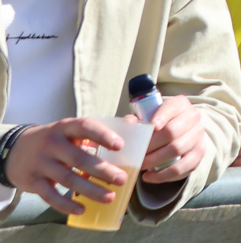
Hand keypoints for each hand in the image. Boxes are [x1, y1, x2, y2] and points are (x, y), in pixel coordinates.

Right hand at [4, 119, 127, 214]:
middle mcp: (52, 144)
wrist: (16, 150)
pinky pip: (50, 195)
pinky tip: (82, 209)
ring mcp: (41, 163)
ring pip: (67, 178)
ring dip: (90, 190)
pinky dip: (66, 204)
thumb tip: (132, 123)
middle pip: (79, 158)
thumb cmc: (56, 140)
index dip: (103, 135)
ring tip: (110, 197)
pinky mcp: (33, 182)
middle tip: (122, 179)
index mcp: (65, 127)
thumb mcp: (70, 130)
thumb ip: (97, 130)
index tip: (120, 146)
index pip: (85, 127)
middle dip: (102, 170)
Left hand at [132, 94, 208, 182]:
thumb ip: (137, 119)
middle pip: (172, 131)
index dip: (162, 116)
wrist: (182, 132)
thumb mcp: (149, 116)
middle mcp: (193, 117)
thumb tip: (129, 123)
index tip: (151, 125)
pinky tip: (149, 177)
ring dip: (155, 160)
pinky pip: (182, 167)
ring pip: (177, 149)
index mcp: (180, 104)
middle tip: (136, 154)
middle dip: (151, 145)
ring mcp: (199, 136)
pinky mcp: (199, 154)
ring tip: (140, 166)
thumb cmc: (160, 124)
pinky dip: (163, 175)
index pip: (172, 108)